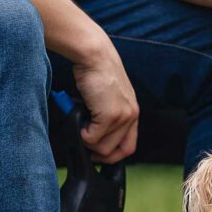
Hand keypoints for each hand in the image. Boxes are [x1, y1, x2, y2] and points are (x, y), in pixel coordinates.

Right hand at [71, 37, 137, 163]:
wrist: (94, 55)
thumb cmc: (96, 72)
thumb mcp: (109, 96)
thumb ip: (108, 114)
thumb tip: (93, 135)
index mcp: (132, 112)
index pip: (129, 147)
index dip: (113, 155)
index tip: (98, 155)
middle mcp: (131, 116)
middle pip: (116, 152)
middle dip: (98, 153)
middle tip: (84, 143)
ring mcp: (122, 117)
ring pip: (102, 148)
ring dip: (87, 141)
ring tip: (80, 124)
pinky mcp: (109, 116)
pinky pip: (92, 139)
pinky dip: (81, 134)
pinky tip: (79, 119)